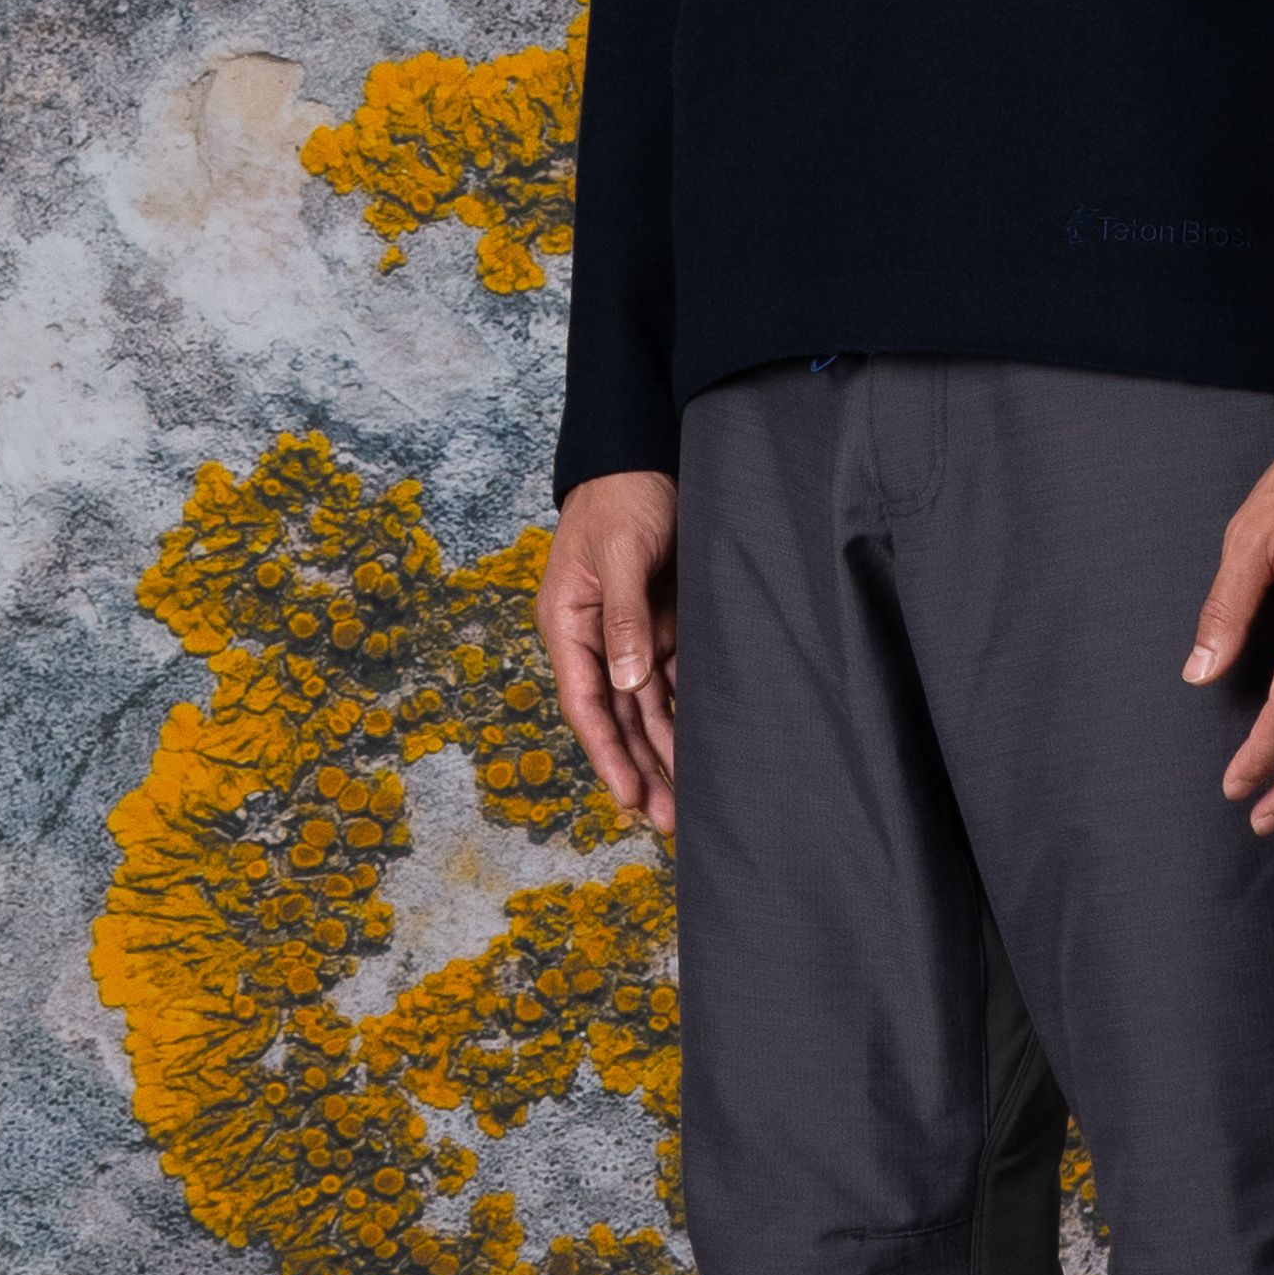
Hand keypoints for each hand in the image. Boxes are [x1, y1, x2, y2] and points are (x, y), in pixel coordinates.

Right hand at [543, 469, 678, 834]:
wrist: (647, 454)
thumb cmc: (623, 494)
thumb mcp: (619, 550)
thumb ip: (623, 616)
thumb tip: (626, 682)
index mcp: (569, 624)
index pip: (587, 704)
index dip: (607, 755)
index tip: (629, 798)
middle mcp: (597, 639)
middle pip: (618, 718)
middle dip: (642, 768)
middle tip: (671, 820)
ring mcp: (630, 635)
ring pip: (647, 708)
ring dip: (665, 752)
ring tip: (691, 801)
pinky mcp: (663, 625)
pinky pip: (675, 682)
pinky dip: (687, 715)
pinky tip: (704, 749)